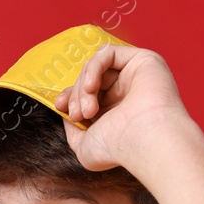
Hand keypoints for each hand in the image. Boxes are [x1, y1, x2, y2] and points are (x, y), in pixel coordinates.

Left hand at [53, 41, 192, 171]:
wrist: (143, 142)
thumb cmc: (119, 150)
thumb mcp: (84, 146)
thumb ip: (72, 131)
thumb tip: (66, 114)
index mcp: (115, 111)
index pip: (87, 93)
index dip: (69, 96)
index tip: (60, 106)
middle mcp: (126, 93)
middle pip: (89, 79)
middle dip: (75, 95)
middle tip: (78, 115)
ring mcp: (135, 76)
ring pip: (96, 67)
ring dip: (83, 86)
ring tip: (87, 109)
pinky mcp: (142, 60)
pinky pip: (107, 53)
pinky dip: (93, 68)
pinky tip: (91, 87)